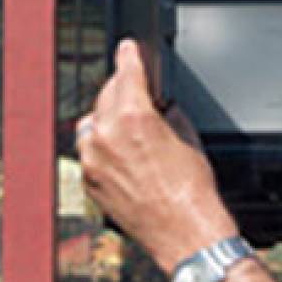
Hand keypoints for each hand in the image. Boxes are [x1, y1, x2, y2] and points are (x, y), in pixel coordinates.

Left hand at [76, 40, 238, 273]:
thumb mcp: (187, 137)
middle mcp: (106, 135)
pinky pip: (89, 152)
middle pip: (106, 95)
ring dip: (108, 119)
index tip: (127, 48)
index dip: (128, 55)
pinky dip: (102, 147)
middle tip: (137, 94)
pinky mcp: (89, 181)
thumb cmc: (191, 192)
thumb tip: (159, 105)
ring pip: (92, 123)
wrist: (184, 233)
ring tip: (130, 129)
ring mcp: (92, 160)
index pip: (125, 72)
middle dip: (121, 90)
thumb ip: (166, 112)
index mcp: (133, 117)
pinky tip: (123, 155)